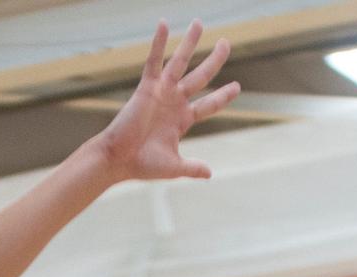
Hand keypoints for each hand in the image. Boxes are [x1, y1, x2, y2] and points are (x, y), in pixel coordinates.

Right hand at [100, 21, 238, 184]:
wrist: (119, 160)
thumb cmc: (143, 165)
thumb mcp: (173, 166)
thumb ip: (192, 167)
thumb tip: (209, 173)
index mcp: (183, 119)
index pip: (209, 104)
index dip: (223, 96)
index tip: (237, 87)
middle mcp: (175, 101)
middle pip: (201, 77)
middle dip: (214, 60)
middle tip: (226, 43)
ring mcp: (162, 92)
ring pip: (180, 62)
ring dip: (189, 43)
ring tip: (198, 23)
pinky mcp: (147, 87)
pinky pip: (154, 61)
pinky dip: (158, 43)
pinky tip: (164, 24)